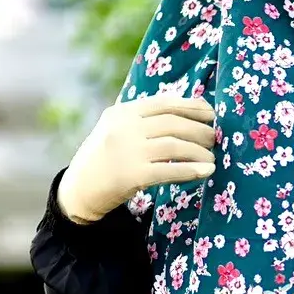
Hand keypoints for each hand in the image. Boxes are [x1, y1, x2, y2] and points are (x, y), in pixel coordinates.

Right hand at [57, 96, 216, 223]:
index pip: (164, 103)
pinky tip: (207, 172)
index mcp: (122, 113)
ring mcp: (127, 151)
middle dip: (200, 130)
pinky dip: (192, 170)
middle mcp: (124, 128)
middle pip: (173, 124)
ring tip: (212, 157)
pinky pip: (170, 170)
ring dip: (199, 151)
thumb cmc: (105, 159)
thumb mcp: (117, 130)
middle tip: (214, 139)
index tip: (211, 113)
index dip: (192, 106)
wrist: (79, 190)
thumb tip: (189, 114)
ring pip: (175, 146)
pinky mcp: (132, 175)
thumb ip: (144, 120)